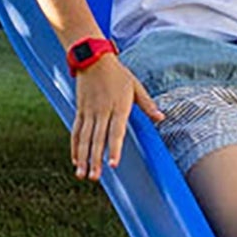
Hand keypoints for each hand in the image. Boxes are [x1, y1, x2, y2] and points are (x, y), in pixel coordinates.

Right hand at [70, 54, 163, 181]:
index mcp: (119, 106)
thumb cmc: (119, 74)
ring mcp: (89, 112)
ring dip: (83, 158)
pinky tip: (75, 160)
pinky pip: (76, 131)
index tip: (112, 164)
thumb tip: (161, 117)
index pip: (116, 131)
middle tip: (94, 178)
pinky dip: (74, 147)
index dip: (114, 148)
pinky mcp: (80, 111)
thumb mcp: (136, 86)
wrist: (93, 59)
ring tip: (82, 175)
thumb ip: (147, 104)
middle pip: (97, 139)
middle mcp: (102, 111)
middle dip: (95, 160)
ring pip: (84, 138)